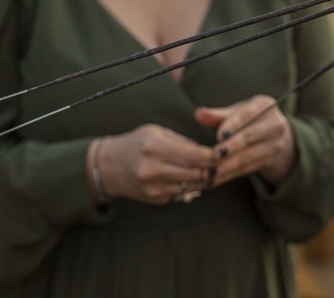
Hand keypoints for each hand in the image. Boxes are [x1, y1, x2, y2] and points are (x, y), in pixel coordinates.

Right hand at [95, 125, 215, 204]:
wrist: (109, 166)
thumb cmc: (137, 144)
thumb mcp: (157, 133)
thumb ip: (183, 142)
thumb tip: (209, 152)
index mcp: (154, 147)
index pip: (194, 156)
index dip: (213, 156)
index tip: (223, 152)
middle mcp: (152, 169)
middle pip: (195, 173)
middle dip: (213, 169)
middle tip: (224, 163)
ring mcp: (152, 187)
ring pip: (191, 186)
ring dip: (205, 179)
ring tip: (213, 170)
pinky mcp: (154, 199)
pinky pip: (180, 193)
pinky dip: (190, 186)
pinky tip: (194, 178)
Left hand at [194, 95, 295, 185]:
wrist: (280, 138)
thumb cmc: (252, 120)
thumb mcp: (238, 113)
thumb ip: (218, 115)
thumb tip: (198, 113)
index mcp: (263, 106)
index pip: (247, 114)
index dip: (232, 125)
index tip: (219, 136)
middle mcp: (274, 124)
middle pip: (249, 136)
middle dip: (231, 148)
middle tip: (214, 156)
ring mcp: (275, 144)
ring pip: (247, 156)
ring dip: (227, 166)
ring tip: (210, 172)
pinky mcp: (271, 161)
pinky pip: (246, 169)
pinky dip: (228, 175)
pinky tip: (214, 179)